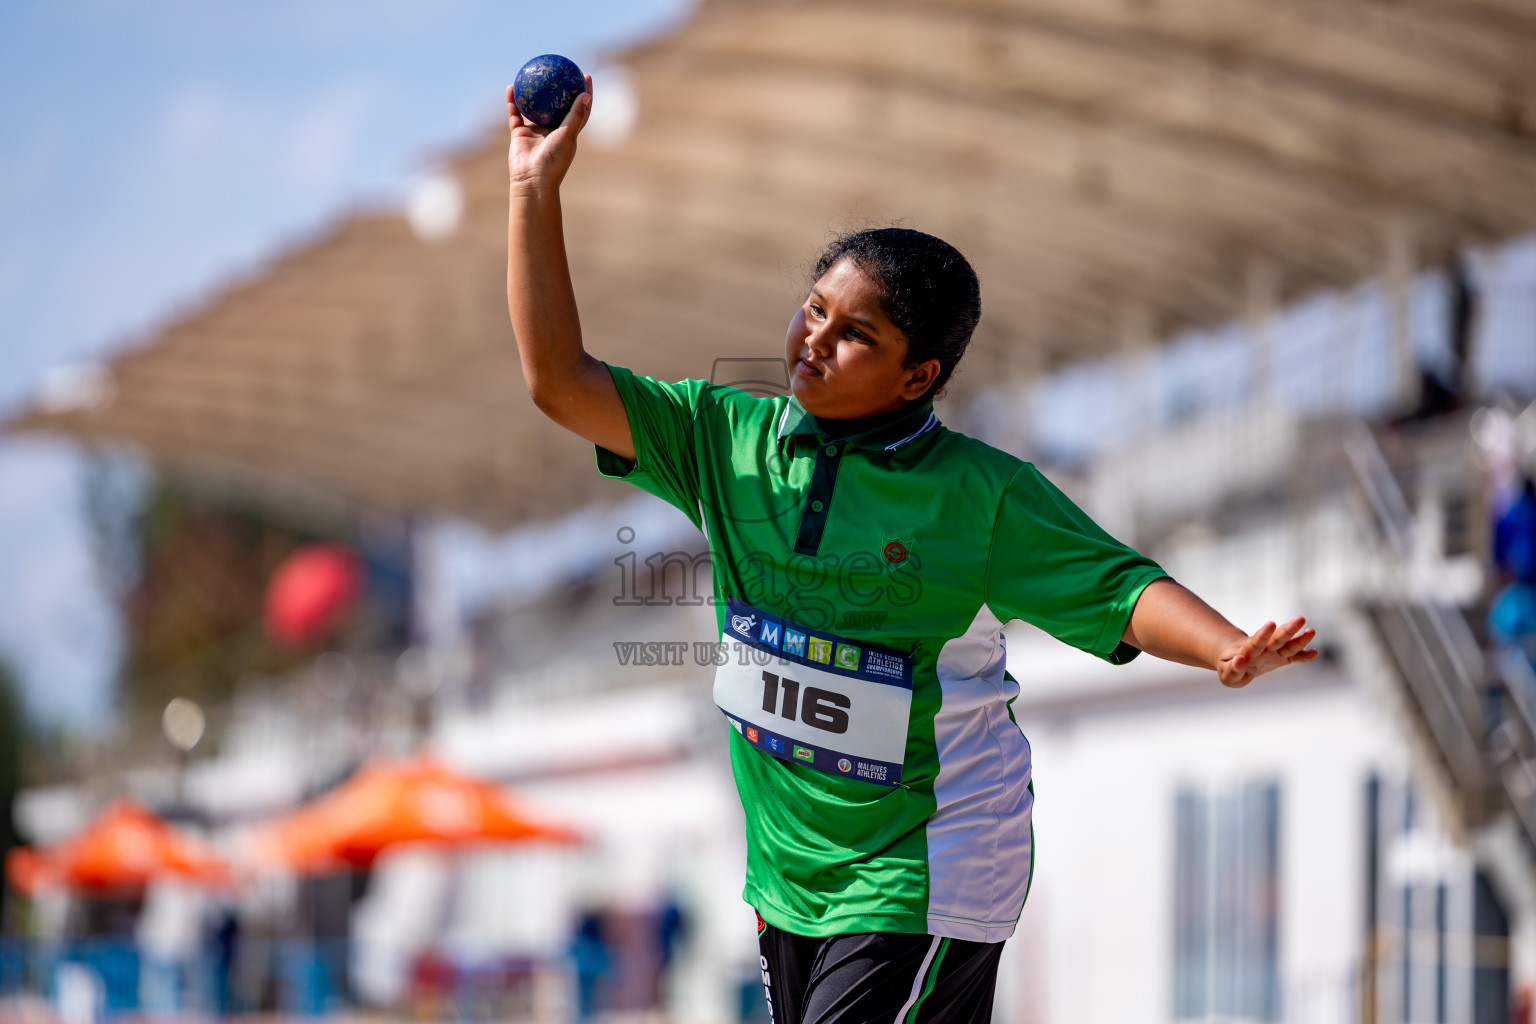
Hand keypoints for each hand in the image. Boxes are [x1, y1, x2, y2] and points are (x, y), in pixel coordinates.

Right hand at [506, 75, 592, 196]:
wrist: (531, 180)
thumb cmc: (554, 160)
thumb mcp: (567, 135)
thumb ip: (575, 115)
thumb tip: (586, 94)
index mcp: (569, 132)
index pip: (581, 109)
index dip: (585, 93)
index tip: (585, 75)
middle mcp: (552, 131)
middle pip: (557, 104)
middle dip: (558, 87)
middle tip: (559, 68)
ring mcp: (536, 132)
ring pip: (534, 107)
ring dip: (533, 91)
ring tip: (532, 72)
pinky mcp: (520, 134)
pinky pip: (515, 114)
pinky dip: (513, 101)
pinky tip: (512, 86)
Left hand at [1215, 617, 1317, 687]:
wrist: (1236, 658)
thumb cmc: (1229, 666)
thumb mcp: (1227, 672)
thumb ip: (1232, 669)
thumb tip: (1240, 660)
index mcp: (1248, 650)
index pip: (1256, 641)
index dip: (1263, 634)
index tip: (1271, 623)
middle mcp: (1264, 648)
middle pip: (1277, 638)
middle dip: (1288, 629)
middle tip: (1300, 618)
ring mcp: (1275, 652)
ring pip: (1288, 644)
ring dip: (1300, 639)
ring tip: (1312, 631)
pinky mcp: (1283, 658)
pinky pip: (1295, 657)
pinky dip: (1304, 655)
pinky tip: (1315, 652)